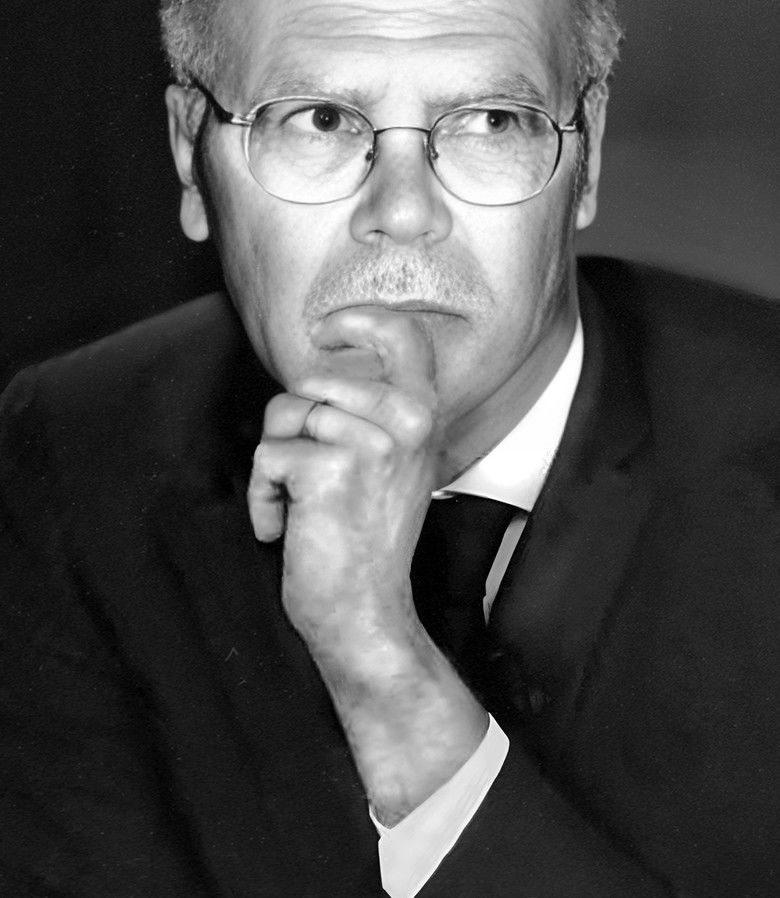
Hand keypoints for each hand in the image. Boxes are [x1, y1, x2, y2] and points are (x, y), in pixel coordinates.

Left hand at [248, 306, 438, 664]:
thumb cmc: (366, 540)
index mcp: (424, 415)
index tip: (325, 331)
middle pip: (313, 378)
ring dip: (275, 464)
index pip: (404, 334)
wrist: (365, 612)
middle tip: (308, 476)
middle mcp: (408, 421)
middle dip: (290, 426)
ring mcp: (372, 441)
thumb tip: (320, 368)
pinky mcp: (330, 468)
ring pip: (284, 414)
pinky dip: (262, 497)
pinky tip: (287, 528)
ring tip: (302, 504)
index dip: (358, 319)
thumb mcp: (390, 463)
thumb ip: (371, 412)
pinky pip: (266, 456)